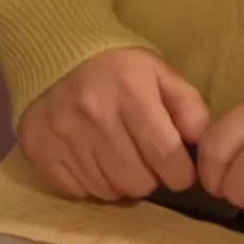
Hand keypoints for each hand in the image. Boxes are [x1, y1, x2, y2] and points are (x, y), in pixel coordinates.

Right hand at [18, 47, 208, 201]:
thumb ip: (188, 105)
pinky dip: (92, 182)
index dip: (180, 172)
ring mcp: (65, 136)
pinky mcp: (42, 153)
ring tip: (118, 154)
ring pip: (109, 191)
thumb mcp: (159, 71)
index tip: (180, 170)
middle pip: (138, 182)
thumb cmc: (117, 66)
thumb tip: (201, 143)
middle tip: (144, 157)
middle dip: (150, 176)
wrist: (57, 51)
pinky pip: (80, 192)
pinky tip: (93, 157)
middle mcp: (96, 116)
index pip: (166, 155)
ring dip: (121, 180)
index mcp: (131, 91)